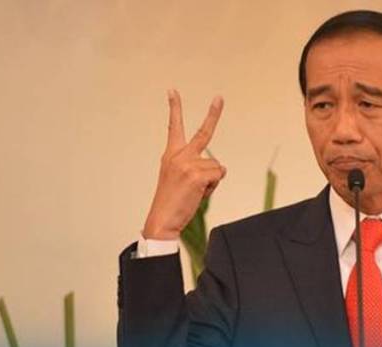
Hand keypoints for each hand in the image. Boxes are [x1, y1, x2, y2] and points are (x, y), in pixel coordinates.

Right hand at [142, 90, 225, 239]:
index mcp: (171, 155)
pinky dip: (213, 188)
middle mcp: (179, 156)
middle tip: (219, 97)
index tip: (172, 91)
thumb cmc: (171, 203)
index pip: (174, 127)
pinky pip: (218, 176)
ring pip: (217, 167)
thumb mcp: (177, 179)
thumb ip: (194, 167)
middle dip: (213, 114)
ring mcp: (188, 164)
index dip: (174, 108)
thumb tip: (220, 169)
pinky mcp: (197, 175)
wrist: (161, 220)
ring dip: (212, 182)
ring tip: (195, 192)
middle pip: (203, 132)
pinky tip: (198, 195)